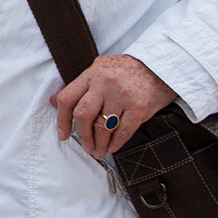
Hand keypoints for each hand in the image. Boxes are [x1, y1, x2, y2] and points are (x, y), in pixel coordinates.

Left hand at [51, 54, 177, 158]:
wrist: (161, 66)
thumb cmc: (129, 70)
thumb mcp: (101, 69)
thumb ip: (80, 85)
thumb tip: (56, 101)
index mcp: (92, 73)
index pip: (68, 98)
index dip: (62, 120)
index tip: (63, 134)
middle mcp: (105, 83)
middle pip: (83, 115)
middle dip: (82, 136)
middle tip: (86, 147)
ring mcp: (122, 95)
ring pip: (102, 127)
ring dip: (99, 144)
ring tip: (98, 151)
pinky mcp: (139, 107)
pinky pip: (123, 131)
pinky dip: (115, 143)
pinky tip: (112, 147)